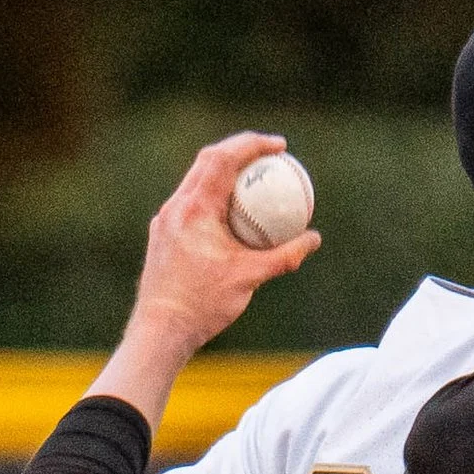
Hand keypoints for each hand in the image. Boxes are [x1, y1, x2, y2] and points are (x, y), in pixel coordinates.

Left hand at [89, 133, 321, 428]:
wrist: (159, 330)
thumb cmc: (202, 305)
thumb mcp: (249, 279)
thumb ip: (284, 256)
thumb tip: (313, 239)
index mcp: (195, 208)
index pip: (224, 158)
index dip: (253, 144)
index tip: (279, 146)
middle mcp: (176, 206)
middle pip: (208, 160)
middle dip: (239, 149)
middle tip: (268, 154)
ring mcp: (166, 219)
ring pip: (196, 180)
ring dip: (224, 171)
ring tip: (252, 178)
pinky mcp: (163, 233)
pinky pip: (190, 203)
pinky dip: (213, 196)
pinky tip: (230, 213)